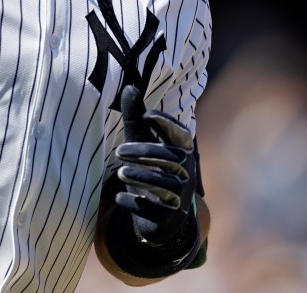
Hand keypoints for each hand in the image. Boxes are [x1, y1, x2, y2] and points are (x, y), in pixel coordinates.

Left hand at [114, 85, 196, 244]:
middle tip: (119, 152)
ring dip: (142, 177)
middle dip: (145, 153)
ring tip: (120, 173)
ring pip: (167, 186)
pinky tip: (120, 198)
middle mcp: (187, 175)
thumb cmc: (151, 170)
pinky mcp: (168, 219)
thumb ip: (135, 119)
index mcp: (183, 153)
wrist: (158, 218)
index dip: (166, 124)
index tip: (146, 116)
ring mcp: (180, 198)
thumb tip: (129, 87)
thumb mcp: (141, 144)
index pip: (181, 135)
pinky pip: (156, 211)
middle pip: (172, 159)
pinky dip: (137, 204)